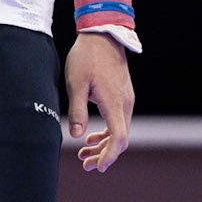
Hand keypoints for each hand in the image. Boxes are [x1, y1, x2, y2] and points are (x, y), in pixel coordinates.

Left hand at [65, 32, 133, 173]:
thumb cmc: (86, 58)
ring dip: (104, 145)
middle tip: (85, 165)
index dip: (110, 156)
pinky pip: (118, 120)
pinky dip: (107, 132)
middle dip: (104, 155)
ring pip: (119, 130)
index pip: (118, 138)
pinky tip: (92, 137)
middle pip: (120, 138)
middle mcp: (125, 104)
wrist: (102, 35)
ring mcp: (126, 99)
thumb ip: (77, 111)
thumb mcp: (76, 84)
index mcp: (114, 103)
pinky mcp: (122, 95)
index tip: (98, 167)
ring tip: (84, 154)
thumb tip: (76, 137)